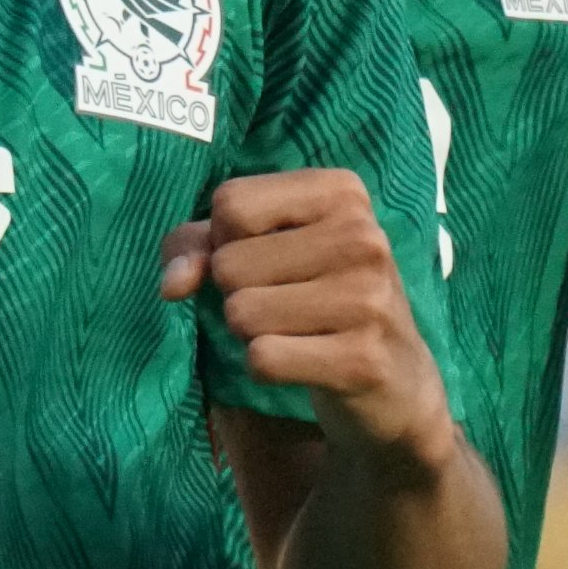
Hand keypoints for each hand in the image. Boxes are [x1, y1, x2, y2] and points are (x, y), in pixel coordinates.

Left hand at [167, 171, 458, 480]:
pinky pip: (262, 358)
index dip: (225, 240)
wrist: (395, 378)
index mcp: (342, 191)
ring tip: (296, 331)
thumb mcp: (261, 248)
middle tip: (285, 303)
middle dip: (237, 293)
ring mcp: (369, 298)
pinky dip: (265, 367)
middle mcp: (363, 236)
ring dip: (251, 332)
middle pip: (230, 263)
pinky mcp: (363, 358)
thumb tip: (172, 285)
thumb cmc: (315, 295)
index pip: (231, 202)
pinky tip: (303, 362)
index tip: (265, 257)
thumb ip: (198, 246)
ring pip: (242, 313)